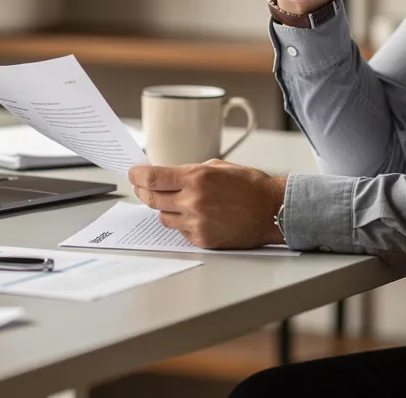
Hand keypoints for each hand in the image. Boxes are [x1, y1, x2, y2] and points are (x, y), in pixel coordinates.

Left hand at [129, 160, 287, 249]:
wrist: (272, 210)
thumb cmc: (249, 186)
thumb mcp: (217, 167)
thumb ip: (188, 171)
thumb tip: (164, 175)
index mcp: (196, 178)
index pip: (152, 179)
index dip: (137, 176)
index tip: (133, 174)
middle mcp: (193, 201)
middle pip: (152, 199)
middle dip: (144, 191)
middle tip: (142, 187)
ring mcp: (197, 223)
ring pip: (163, 217)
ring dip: (165, 208)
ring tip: (178, 201)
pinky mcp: (202, 239)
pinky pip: (180, 231)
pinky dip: (182, 223)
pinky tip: (195, 216)